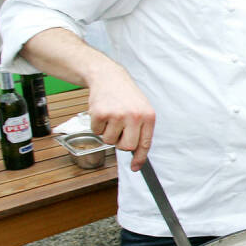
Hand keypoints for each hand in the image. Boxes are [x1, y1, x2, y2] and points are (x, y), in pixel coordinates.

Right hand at [19, 27, 155, 171]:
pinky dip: (97, 126)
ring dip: (107, 133)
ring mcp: (117, 115)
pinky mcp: (100, 114)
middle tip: (118, 131)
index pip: (145, 143)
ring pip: (109, 141)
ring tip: (111, 117)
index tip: (136, 168)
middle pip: (126, 147)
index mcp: (148, 116)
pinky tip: (102, 113)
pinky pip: (97, 132)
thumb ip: (141, 129)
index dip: (140, 158)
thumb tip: (136, 153)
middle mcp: (134, 116)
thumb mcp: (141, 109)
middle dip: (120, 143)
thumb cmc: (126, 96)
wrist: (108, 77)